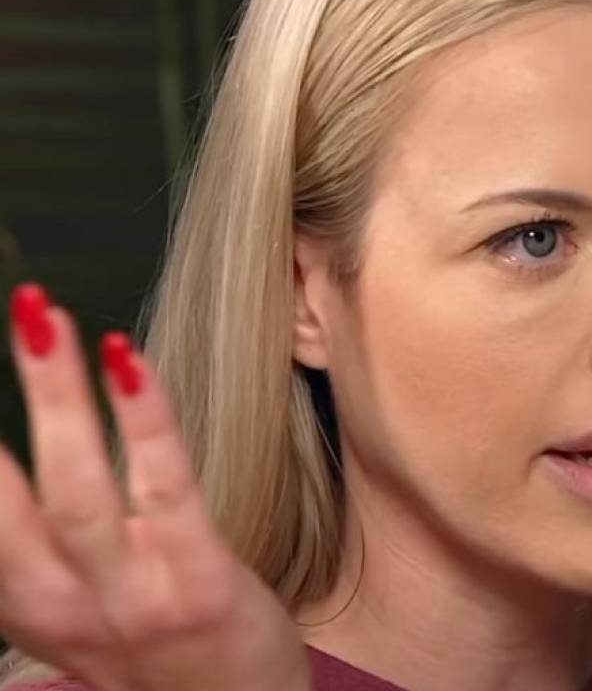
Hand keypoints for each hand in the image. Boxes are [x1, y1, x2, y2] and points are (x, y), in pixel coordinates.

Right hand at [0, 284, 309, 690]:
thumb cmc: (162, 650)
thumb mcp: (75, 610)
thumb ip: (33, 549)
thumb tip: (9, 463)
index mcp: (24, 602)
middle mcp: (61, 604)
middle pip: (1, 492)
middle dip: (4, 402)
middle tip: (11, 314)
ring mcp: (129, 596)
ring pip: (72, 486)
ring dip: (53, 391)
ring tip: (40, 314)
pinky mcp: (197, 581)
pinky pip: (164, 484)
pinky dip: (143, 416)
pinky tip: (125, 358)